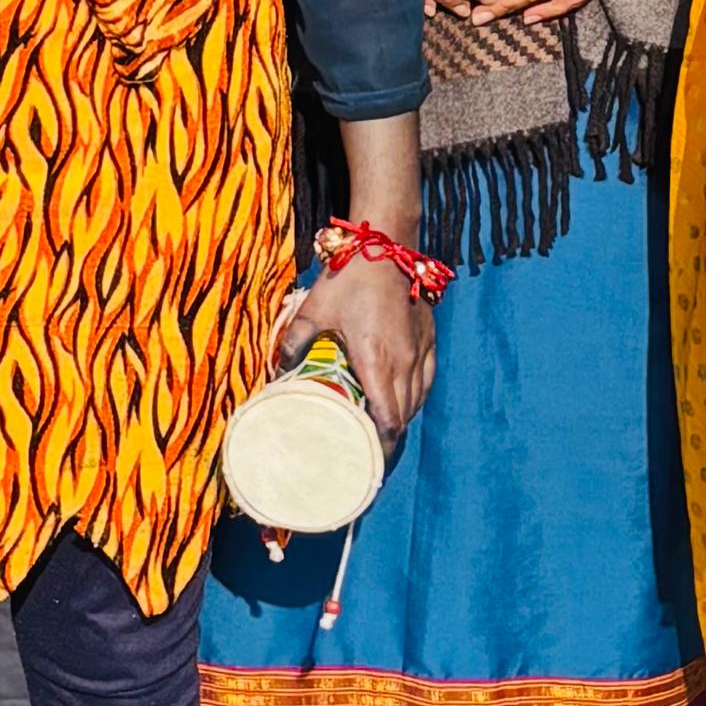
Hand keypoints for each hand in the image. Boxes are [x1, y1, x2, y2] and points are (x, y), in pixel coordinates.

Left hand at [278, 253, 435, 434]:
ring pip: (417, 400)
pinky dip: (415, 396)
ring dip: (402, 417)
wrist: (385, 244)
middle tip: (367, 450)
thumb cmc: (349, 278)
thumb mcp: (313, 311)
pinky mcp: (427, 338)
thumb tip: (277, 369)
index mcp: (376, 363)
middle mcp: (403, 363)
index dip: (381, 448)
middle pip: (403, 416)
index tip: (367, 462)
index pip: (388, 421)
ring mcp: (419, 351)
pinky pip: (426, 379)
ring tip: (382, 430)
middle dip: (388, 438)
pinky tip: (404, 399)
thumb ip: (293, 343)